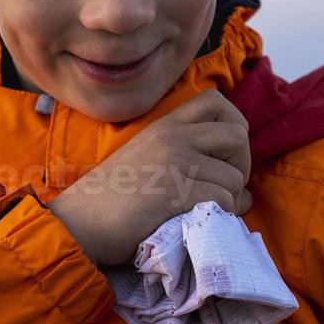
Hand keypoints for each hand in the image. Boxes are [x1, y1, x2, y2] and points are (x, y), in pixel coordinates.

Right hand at [46, 88, 252, 267]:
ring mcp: (175, 161)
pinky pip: (224, 200)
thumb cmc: (110, 198)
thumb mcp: (146, 162)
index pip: (216, 101)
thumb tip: (244, 193)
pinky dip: (221, 215)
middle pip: (237, 134)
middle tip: (222, 187)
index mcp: (163, 125)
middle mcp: (172, 136)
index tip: (223, 156)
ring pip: (235, 177)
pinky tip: (199, 220)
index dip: (233, 125)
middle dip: (241, 164)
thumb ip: (186, 162)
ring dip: (230, 199)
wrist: (79, 221)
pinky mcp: (177, 191)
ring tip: (206, 210)